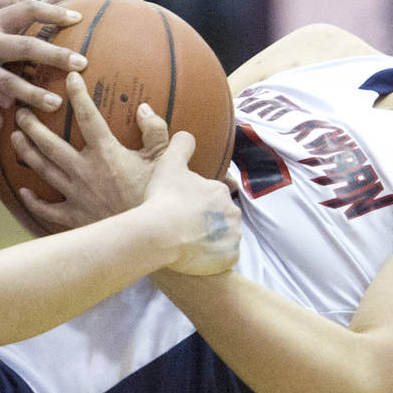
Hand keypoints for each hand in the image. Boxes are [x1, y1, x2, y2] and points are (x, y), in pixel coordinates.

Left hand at [8, 71, 157, 229]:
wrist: (152, 234)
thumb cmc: (159, 196)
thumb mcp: (165, 160)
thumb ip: (155, 131)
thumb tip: (144, 108)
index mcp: (106, 153)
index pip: (87, 117)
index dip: (78, 95)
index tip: (70, 78)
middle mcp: (84, 171)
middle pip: (50, 144)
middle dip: (32, 126)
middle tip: (21, 112)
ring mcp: (76, 195)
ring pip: (43, 169)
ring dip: (27, 152)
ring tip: (15, 138)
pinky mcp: (75, 217)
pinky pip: (48, 209)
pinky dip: (34, 201)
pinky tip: (24, 192)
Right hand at [140, 138, 241, 275]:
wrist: (160, 233)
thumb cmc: (164, 198)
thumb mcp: (169, 164)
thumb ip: (181, 146)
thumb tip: (187, 134)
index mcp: (220, 190)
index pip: (213, 196)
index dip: (197, 202)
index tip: (182, 209)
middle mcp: (232, 211)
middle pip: (221, 216)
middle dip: (206, 221)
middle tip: (183, 226)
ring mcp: (232, 236)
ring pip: (223, 237)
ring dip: (210, 240)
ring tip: (187, 243)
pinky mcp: (229, 257)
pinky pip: (224, 258)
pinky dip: (213, 258)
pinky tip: (195, 257)